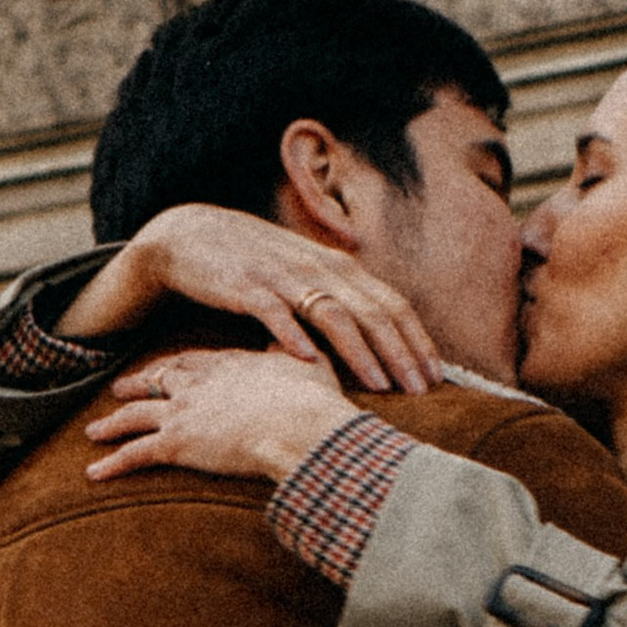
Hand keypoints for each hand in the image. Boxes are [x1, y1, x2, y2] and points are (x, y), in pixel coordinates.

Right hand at [57, 206, 439, 391]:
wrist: (189, 235)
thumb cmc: (256, 263)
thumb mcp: (305, 275)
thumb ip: (340, 300)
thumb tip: (381, 339)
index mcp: (337, 267)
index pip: (391, 303)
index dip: (416, 339)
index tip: (437, 377)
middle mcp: (317, 268)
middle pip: (371, 312)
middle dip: (401, 352)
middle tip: (423, 391)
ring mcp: (282, 276)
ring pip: (332, 315)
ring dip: (360, 352)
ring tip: (382, 386)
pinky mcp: (245, 286)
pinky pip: (273, 313)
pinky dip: (293, 336)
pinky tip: (310, 363)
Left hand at [86, 347, 360, 484]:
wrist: (299, 424)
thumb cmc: (313, 401)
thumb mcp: (311, 366)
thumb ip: (300, 356)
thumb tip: (304, 342)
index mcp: (228, 365)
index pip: (192, 361)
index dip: (175, 367)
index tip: (165, 369)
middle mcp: (198, 384)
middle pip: (157, 381)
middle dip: (136, 385)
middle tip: (119, 390)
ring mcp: (183, 412)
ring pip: (136, 416)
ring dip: (113, 423)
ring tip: (94, 431)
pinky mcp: (176, 444)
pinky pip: (135, 455)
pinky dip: (112, 464)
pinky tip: (94, 473)